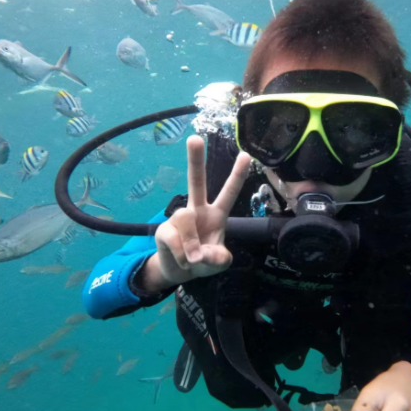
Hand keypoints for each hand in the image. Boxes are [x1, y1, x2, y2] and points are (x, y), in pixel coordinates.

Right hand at [148, 135, 250, 286]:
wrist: (181, 273)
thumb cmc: (205, 261)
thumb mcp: (219, 262)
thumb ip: (217, 258)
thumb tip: (198, 252)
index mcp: (216, 214)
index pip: (229, 192)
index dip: (237, 175)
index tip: (246, 155)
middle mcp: (197, 210)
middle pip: (196, 181)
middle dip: (195, 160)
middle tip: (195, 138)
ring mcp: (179, 219)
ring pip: (185, 219)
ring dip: (191, 245)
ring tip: (193, 259)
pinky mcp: (164, 231)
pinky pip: (173, 239)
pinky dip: (181, 256)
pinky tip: (183, 261)